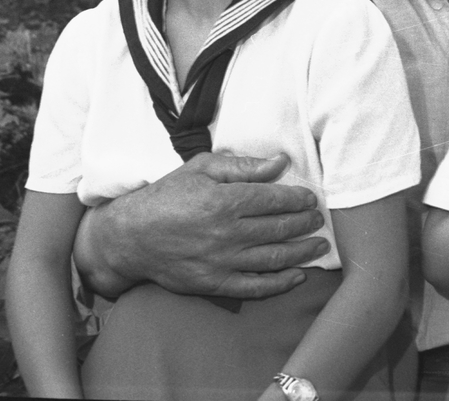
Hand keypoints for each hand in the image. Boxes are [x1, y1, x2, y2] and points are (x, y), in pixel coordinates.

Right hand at [74, 152, 328, 299]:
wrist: (130, 237)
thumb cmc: (167, 195)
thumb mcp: (202, 168)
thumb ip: (243, 165)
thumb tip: (280, 162)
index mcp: (225, 200)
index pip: (274, 199)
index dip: (298, 199)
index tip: (311, 199)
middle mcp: (226, 232)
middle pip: (279, 228)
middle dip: (304, 224)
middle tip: (319, 220)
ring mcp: (221, 261)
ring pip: (272, 258)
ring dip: (301, 252)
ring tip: (319, 246)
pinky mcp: (213, 284)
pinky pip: (253, 287)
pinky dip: (279, 283)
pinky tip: (297, 276)